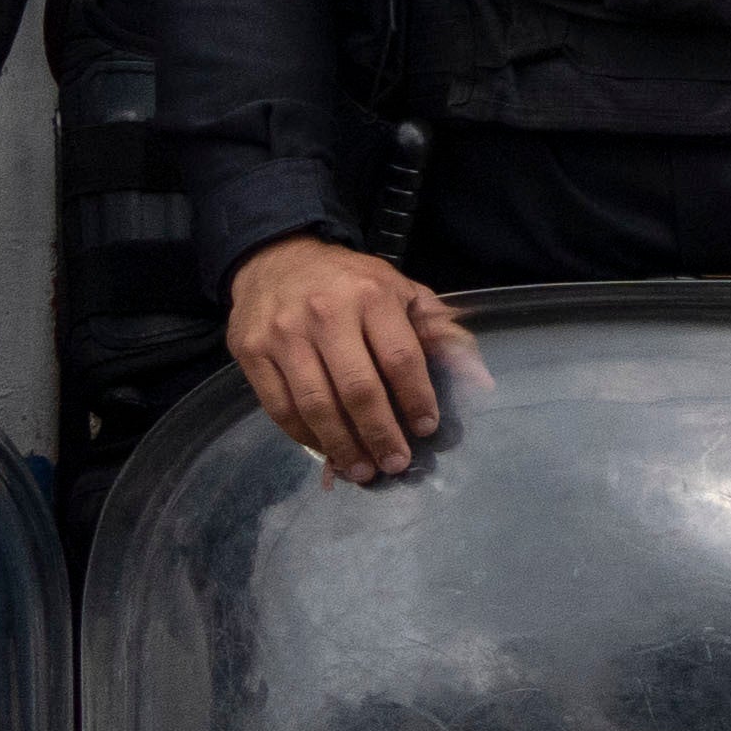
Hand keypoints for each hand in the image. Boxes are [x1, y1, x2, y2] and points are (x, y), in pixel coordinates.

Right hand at [230, 237, 469, 481]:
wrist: (277, 260)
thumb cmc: (351, 283)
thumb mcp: (403, 293)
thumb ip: (442, 333)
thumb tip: (480, 382)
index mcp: (372, 296)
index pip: (400, 358)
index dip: (416, 398)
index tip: (426, 428)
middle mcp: (326, 315)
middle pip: (358, 388)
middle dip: (380, 433)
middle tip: (395, 463)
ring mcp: (284, 336)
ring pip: (316, 405)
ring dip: (342, 445)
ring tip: (362, 470)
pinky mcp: (251, 354)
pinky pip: (279, 408)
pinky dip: (304, 436)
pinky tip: (325, 449)